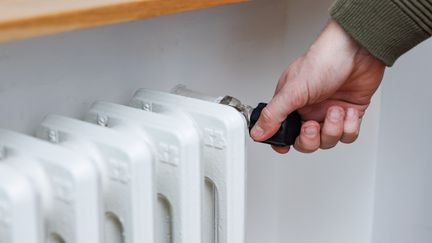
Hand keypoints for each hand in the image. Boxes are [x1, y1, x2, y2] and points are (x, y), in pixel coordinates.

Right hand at [250, 20, 385, 153]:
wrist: (358, 50)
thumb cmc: (325, 60)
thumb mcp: (293, 90)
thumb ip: (274, 114)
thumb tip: (257, 132)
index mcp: (291, 104)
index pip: (282, 131)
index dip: (284, 142)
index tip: (286, 146)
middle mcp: (309, 110)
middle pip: (306, 142)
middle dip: (310, 139)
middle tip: (313, 125)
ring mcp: (329, 113)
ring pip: (328, 141)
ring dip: (333, 128)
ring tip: (335, 110)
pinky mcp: (349, 114)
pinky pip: (348, 135)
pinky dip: (349, 126)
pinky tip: (348, 111)